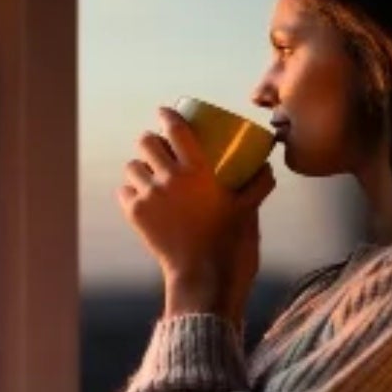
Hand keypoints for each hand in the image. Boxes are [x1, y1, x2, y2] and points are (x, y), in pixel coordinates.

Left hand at [118, 107, 276, 319]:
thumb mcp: (249, 210)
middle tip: (160, 148)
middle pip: (146, 142)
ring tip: (149, 174)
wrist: (205, 278)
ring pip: (132, 167)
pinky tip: (142, 197)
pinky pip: (124, 192)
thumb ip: (258, 185)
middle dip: (151, 141)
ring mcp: (150, 196)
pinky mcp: (136, 215)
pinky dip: (131, 191)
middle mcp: (169, 178)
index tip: (166, 113)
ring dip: (140, 167)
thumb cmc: (231, 244)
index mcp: (198, 171)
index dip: (167, 115)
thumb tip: (266, 167)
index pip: (175, 128)